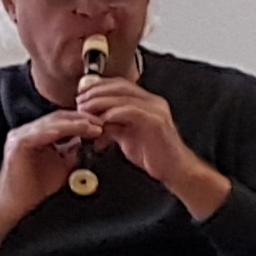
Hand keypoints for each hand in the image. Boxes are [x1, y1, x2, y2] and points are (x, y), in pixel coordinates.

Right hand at [0, 107, 104, 218]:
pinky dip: (65, 130)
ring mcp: (21, 135)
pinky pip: (45, 132)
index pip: (61, 120)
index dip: (82, 120)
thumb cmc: (36, 187)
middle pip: (58, 117)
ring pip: (53, 122)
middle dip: (82, 118)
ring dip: (77, 123)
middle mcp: (26, 131)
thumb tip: (89, 141)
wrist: (15, 204)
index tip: (102, 125)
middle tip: (102, 122)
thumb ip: (73, 152)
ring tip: (95, 127)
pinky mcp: (19, 143)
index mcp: (34, 134)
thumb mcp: (62, 165)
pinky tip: (80, 131)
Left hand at [75, 74, 226, 214]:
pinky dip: (114, 114)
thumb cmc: (154, 155)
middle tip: (80, 101)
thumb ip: (113, 125)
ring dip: (100, 102)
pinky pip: (131, 111)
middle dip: (96, 92)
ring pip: (123, 97)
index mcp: (148, 103)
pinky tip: (102, 120)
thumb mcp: (127, 136)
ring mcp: (156, 111)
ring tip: (86, 110)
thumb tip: (96, 121)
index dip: (99, 86)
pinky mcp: (156, 122)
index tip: (82, 93)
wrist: (175, 170)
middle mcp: (153, 103)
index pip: (120, 85)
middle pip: (120, 86)